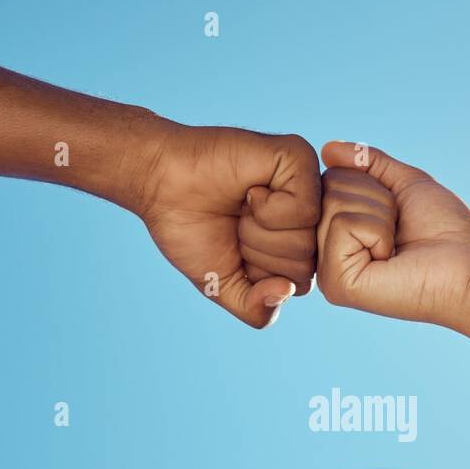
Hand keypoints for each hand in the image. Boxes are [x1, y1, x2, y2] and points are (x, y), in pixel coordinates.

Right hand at [134, 118, 320, 327]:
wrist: (160, 185)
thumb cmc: (190, 231)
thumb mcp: (223, 287)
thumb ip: (257, 309)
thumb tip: (287, 290)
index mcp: (295, 244)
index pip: (300, 286)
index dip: (259, 275)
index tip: (236, 247)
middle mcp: (309, 217)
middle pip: (305, 266)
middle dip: (258, 254)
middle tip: (236, 223)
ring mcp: (307, 187)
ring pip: (305, 241)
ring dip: (258, 231)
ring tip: (241, 207)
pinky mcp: (299, 159)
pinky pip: (304, 210)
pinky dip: (268, 209)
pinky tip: (250, 190)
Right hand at [314, 141, 469, 324]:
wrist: (467, 267)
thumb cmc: (444, 230)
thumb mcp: (404, 184)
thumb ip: (368, 163)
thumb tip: (327, 149)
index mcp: (339, 234)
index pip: (331, 178)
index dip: (372, 184)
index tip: (398, 214)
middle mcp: (326, 254)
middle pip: (330, 188)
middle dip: (376, 199)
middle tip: (400, 232)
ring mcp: (328, 272)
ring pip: (335, 204)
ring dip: (381, 216)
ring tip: (396, 247)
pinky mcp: (336, 283)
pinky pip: (342, 224)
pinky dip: (377, 232)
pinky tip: (390, 259)